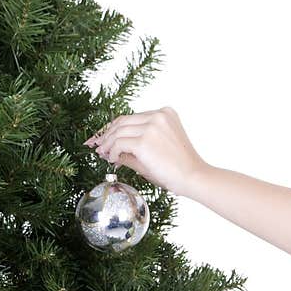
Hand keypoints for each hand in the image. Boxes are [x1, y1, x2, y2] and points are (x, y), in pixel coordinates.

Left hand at [83, 106, 206, 197]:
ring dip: (107, 144)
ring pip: (118, 132)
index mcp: (165, 113)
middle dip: (106, 134)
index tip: (102, 137)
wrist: (193, 177)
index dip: (114, 127)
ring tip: (103, 155)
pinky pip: (119, 144)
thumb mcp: (156, 150)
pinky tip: (113, 159)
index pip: (131, 117)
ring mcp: (152, 127)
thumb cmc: (178, 167)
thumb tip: (109, 148)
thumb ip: (134, 145)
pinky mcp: (144, 141)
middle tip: (97, 146)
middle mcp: (158, 115)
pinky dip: (112, 152)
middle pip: (122, 121)